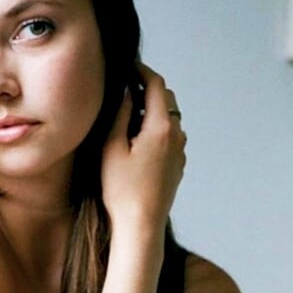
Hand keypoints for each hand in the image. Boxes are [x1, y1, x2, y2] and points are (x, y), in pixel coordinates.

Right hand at [101, 63, 186, 238]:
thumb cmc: (122, 190)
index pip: (156, 84)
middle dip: (147, 89)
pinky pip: (170, 137)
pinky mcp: (177, 165)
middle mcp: (177, 136)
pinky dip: (156, 129)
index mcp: (161, 127)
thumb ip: (120, 114)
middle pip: (166, 99)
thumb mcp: (112, 148)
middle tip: (124, 90)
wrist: (141, 226)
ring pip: (169, 118)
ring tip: (128, 117)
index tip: (127, 66)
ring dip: (151, 111)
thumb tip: (125, 91)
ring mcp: (180, 151)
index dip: (141, 70)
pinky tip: (137, 142)